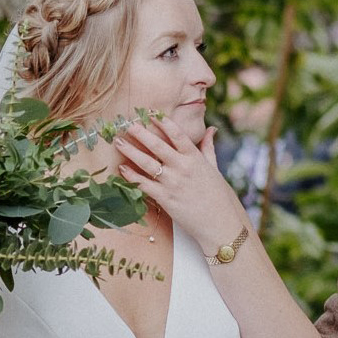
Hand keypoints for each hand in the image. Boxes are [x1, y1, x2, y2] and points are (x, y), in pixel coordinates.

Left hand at [114, 118, 243, 251]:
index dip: (163, 122)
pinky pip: (144, 184)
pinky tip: (122, 169)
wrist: (220, 223)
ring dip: (130, 151)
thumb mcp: (215, 168)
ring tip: (118, 142)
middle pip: (157, 145)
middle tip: (127, 124)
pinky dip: (131, 176)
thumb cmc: (220, 197)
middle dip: (140, 133)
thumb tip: (211, 129)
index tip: (150, 113)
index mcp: (195, 158)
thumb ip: (208, 147)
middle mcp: (183, 168)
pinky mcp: (165, 199)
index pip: (177, 134)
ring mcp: (173, 183)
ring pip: (146, 163)